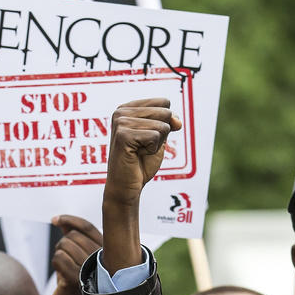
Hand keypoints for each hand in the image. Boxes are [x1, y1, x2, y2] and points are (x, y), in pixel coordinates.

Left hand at [50, 214, 102, 294]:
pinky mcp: (78, 279)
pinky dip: (55, 263)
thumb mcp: (74, 255)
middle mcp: (101, 258)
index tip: (55, 220)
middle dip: (62, 244)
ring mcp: (91, 268)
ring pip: (64, 246)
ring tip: (63, 266)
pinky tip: (59, 271)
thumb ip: (71, 236)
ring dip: (58, 254)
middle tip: (63, 256)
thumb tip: (61, 221)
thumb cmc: (74, 279)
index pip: (87, 227)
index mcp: (104, 249)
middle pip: (72, 236)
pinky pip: (59, 258)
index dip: (70, 220)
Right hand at [101, 100, 181, 272]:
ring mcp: (120, 122)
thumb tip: (175, 118)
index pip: (164, 100)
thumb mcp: (157, 142)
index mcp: (126, 109)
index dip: (167, 121)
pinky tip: (139, 161)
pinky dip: (155, 150)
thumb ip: (166, 123)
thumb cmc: (138, 171)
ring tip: (141, 158)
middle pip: (166, 108)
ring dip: (159, 144)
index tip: (152, 142)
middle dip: (165, 132)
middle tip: (147, 154)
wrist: (124, 193)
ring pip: (163, 121)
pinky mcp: (123, 135)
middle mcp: (120, 111)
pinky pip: (157, 133)